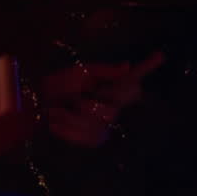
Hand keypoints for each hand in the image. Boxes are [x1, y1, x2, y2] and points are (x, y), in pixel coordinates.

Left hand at [40, 52, 164, 147]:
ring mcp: (103, 124)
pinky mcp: (93, 139)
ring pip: (97, 125)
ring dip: (72, 118)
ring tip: (60, 111)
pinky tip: (58, 123)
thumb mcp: (77, 73)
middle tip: (74, 100)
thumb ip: (103, 71)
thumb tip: (128, 65)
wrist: (36, 106)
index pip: (132, 78)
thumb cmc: (57, 86)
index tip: (160, 56)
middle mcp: (111, 105)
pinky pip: (86, 137)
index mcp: (109, 85)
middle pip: (111, 110)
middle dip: (88, 106)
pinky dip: (67, 129)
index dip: (147, 67)